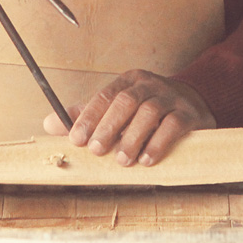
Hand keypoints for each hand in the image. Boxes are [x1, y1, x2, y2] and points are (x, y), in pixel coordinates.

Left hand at [42, 69, 214, 166]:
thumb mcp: (117, 109)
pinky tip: (147, 160)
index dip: (89, 117)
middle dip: (109, 126)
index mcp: (128, 81)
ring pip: (150, 112)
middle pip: (127, 100)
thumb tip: (49, 124)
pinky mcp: (189, 114)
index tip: (76, 140)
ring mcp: (171, 97)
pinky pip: (174, 125)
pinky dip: (159, 143)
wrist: (194, 104)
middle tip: (97, 151)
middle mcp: (149, 85)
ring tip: (123, 161)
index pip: (105, 95)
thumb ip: (87, 117)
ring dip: (133, 138)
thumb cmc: (147, 111)